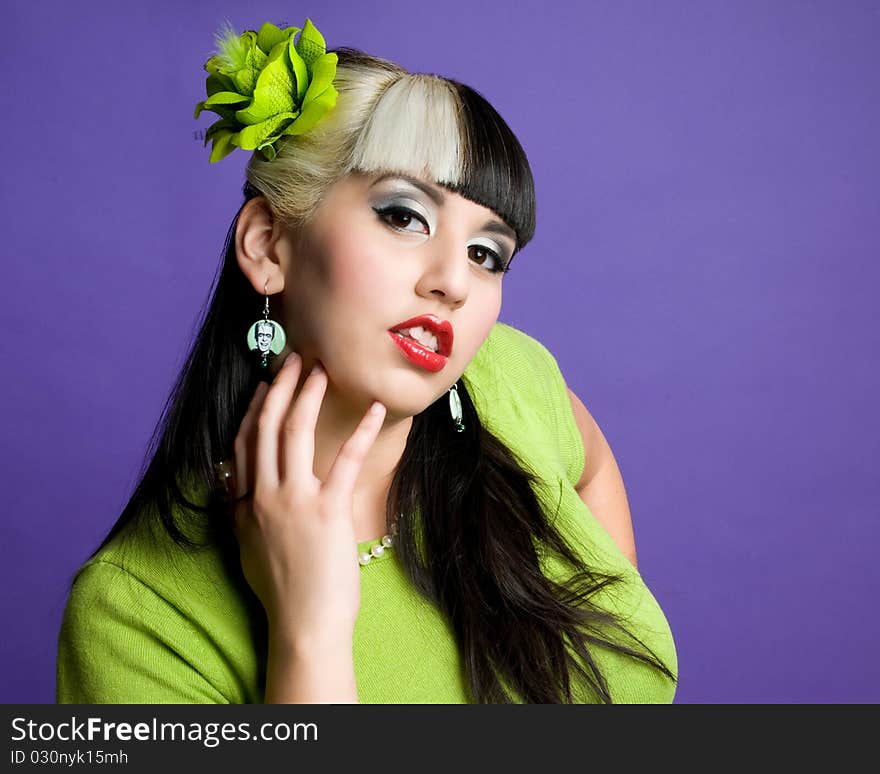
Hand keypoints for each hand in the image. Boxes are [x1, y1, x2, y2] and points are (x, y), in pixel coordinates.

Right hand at [229, 353, 386, 645]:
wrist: (303, 624)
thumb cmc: (283, 591)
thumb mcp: (249, 548)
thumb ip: (245, 515)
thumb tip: (244, 494)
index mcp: (245, 504)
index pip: (244, 443)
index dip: (255, 408)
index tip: (266, 383)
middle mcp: (264, 495)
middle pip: (267, 427)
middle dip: (280, 387)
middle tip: (295, 359)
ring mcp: (295, 501)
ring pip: (295, 433)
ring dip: (308, 396)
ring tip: (321, 370)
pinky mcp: (328, 510)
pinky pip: (344, 460)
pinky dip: (361, 431)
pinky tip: (375, 410)